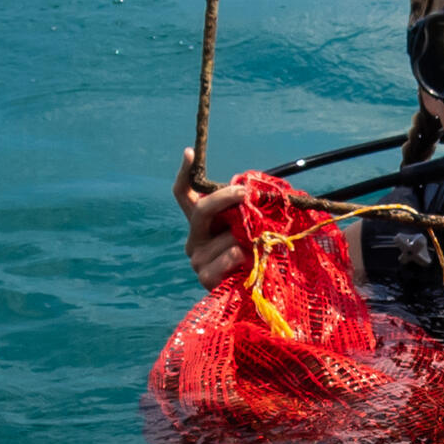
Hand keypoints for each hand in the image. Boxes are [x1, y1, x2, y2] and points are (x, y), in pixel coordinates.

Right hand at [173, 147, 250, 290]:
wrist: (255, 292)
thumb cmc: (255, 253)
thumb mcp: (250, 225)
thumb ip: (246, 209)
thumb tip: (252, 188)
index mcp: (203, 223)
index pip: (185, 195)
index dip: (184, 174)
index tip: (189, 152)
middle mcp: (195, 239)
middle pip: (201, 210)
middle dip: (224, 198)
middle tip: (245, 193)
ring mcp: (197, 259)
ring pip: (224, 235)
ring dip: (246, 237)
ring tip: (258, 246)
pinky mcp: (205, 278)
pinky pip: (228, 256)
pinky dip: (243, 255)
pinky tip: (248, 261)